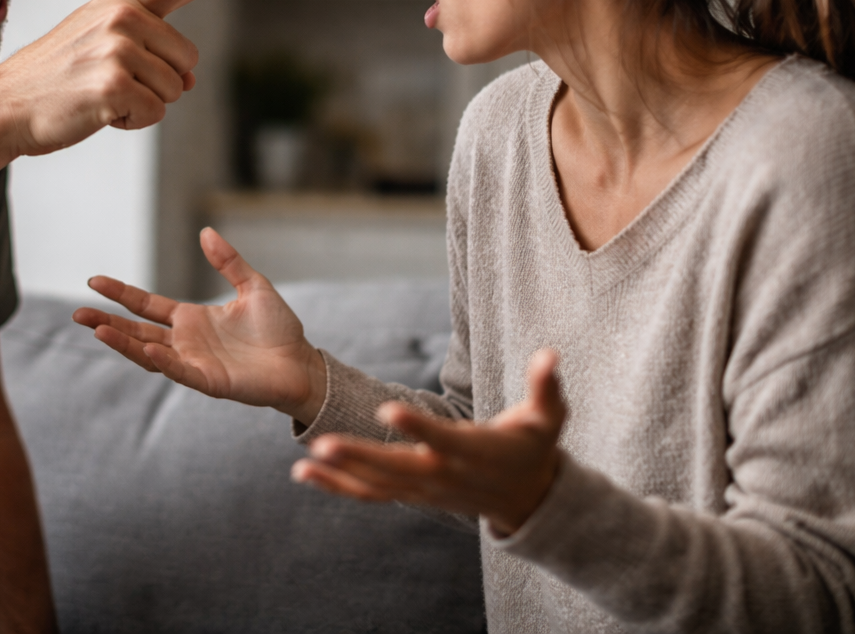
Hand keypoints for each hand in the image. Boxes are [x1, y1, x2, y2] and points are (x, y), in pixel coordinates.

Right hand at [0, 0, 270, 156]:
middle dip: (160, 83)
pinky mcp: (113, 83)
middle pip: (188, 60)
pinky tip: (98, 114)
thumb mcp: (99, 44)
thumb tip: (190, 78)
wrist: (3, 106)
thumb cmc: (55, 79)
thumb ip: (148, 47)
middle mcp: (122, 14)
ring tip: (98, 97)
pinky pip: (154, 114)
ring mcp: (117, 47)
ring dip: (143, 105)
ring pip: (173, 91)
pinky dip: (132, 123)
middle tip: (110, 84)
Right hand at [72, 227, 327, 421]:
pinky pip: (181, 371)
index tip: (94, 282)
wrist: (301, 362)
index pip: (146, 305)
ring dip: (124, 343)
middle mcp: (186, 342)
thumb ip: (228, 262)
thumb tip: (205, 232)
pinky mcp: (210, 381)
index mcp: (192, 320)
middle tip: (77, 314)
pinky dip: (163, 361)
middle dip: (107, 323)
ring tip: (97, 330)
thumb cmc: (278, 329)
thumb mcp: (253, 286)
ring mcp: (194, 363)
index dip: (121, 294)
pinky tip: (146, 349)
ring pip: (149, 354)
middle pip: (136, 331)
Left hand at [291, 349, 566, 535]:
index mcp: (475, 450)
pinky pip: (372, 494)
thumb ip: (546, 386)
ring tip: (304, 463)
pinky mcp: (414, 495)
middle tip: (323, 444)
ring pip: (379, 486)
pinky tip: (305, 473)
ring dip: (341, 475)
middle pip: (398, 467)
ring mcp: (426, 489)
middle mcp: (445, 473)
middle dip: (360, 457)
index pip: (442, 438)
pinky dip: (340, 487)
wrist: (529, 499)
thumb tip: (550, 355)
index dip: (417, 426)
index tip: (388, 409)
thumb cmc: (534, 447)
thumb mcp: (550, 417)